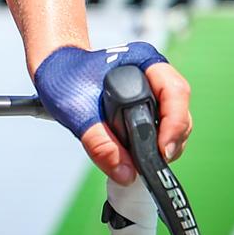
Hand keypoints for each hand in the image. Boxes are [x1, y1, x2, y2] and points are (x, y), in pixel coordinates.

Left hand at [31, 42, 193, 184]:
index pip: (174, 91)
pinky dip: (157, 142)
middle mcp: (153, 72)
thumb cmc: (63, 79)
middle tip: (156, 162)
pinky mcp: (147, 103)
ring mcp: (152, 87)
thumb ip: (99, 143)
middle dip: (173, 138)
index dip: (174, 123)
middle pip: (179, 107)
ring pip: (176, 118)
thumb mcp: (75, 111)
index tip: (162, 150)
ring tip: (148, 162)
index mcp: (142, 59)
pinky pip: (163, 125)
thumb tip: (126, 175)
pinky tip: (143, 155)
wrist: (54, 70)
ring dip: (167, 143)